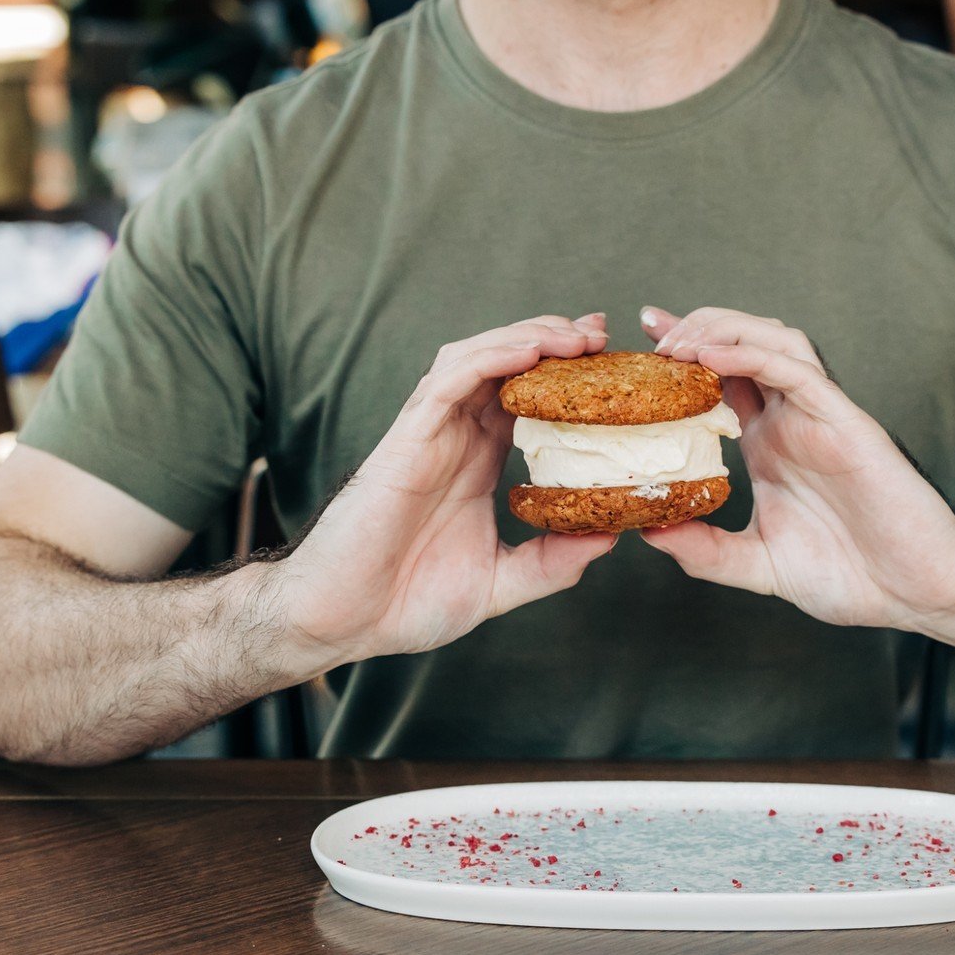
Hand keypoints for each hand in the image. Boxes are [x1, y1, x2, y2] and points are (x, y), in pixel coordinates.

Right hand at [275, 314, 615, 663]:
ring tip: (577, 335)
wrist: (342, 622)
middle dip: (555, 340)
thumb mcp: (500, 583)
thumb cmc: (405, 603)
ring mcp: (429, 434)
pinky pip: (448, 381)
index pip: (525, 399)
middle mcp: (454, 439)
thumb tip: (609, 538)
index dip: (565, 376)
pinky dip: (490, 358)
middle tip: (602, 332)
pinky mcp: (407, 439)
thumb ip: (551, 563)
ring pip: (478, 358)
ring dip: (528, 337)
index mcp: (475, 463)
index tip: (612, 365)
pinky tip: (529, 350)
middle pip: (506, 365)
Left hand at [638, 306, 954, 633]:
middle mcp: (792, 421)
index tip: (642, 342)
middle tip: (651, 331)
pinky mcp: (846, 422)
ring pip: (773, 340)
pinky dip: (754, 354)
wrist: (917, 593)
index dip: (684, 355)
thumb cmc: (853, 576)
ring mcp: (820, 417)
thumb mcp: (759, 564)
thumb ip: (706, 551)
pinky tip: (714, 354)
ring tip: (678, 341)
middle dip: (696, 326)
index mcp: (771, 445)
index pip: (723, 380)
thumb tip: (651, 531)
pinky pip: (798, 371)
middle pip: (743, 344)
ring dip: (723, 329)